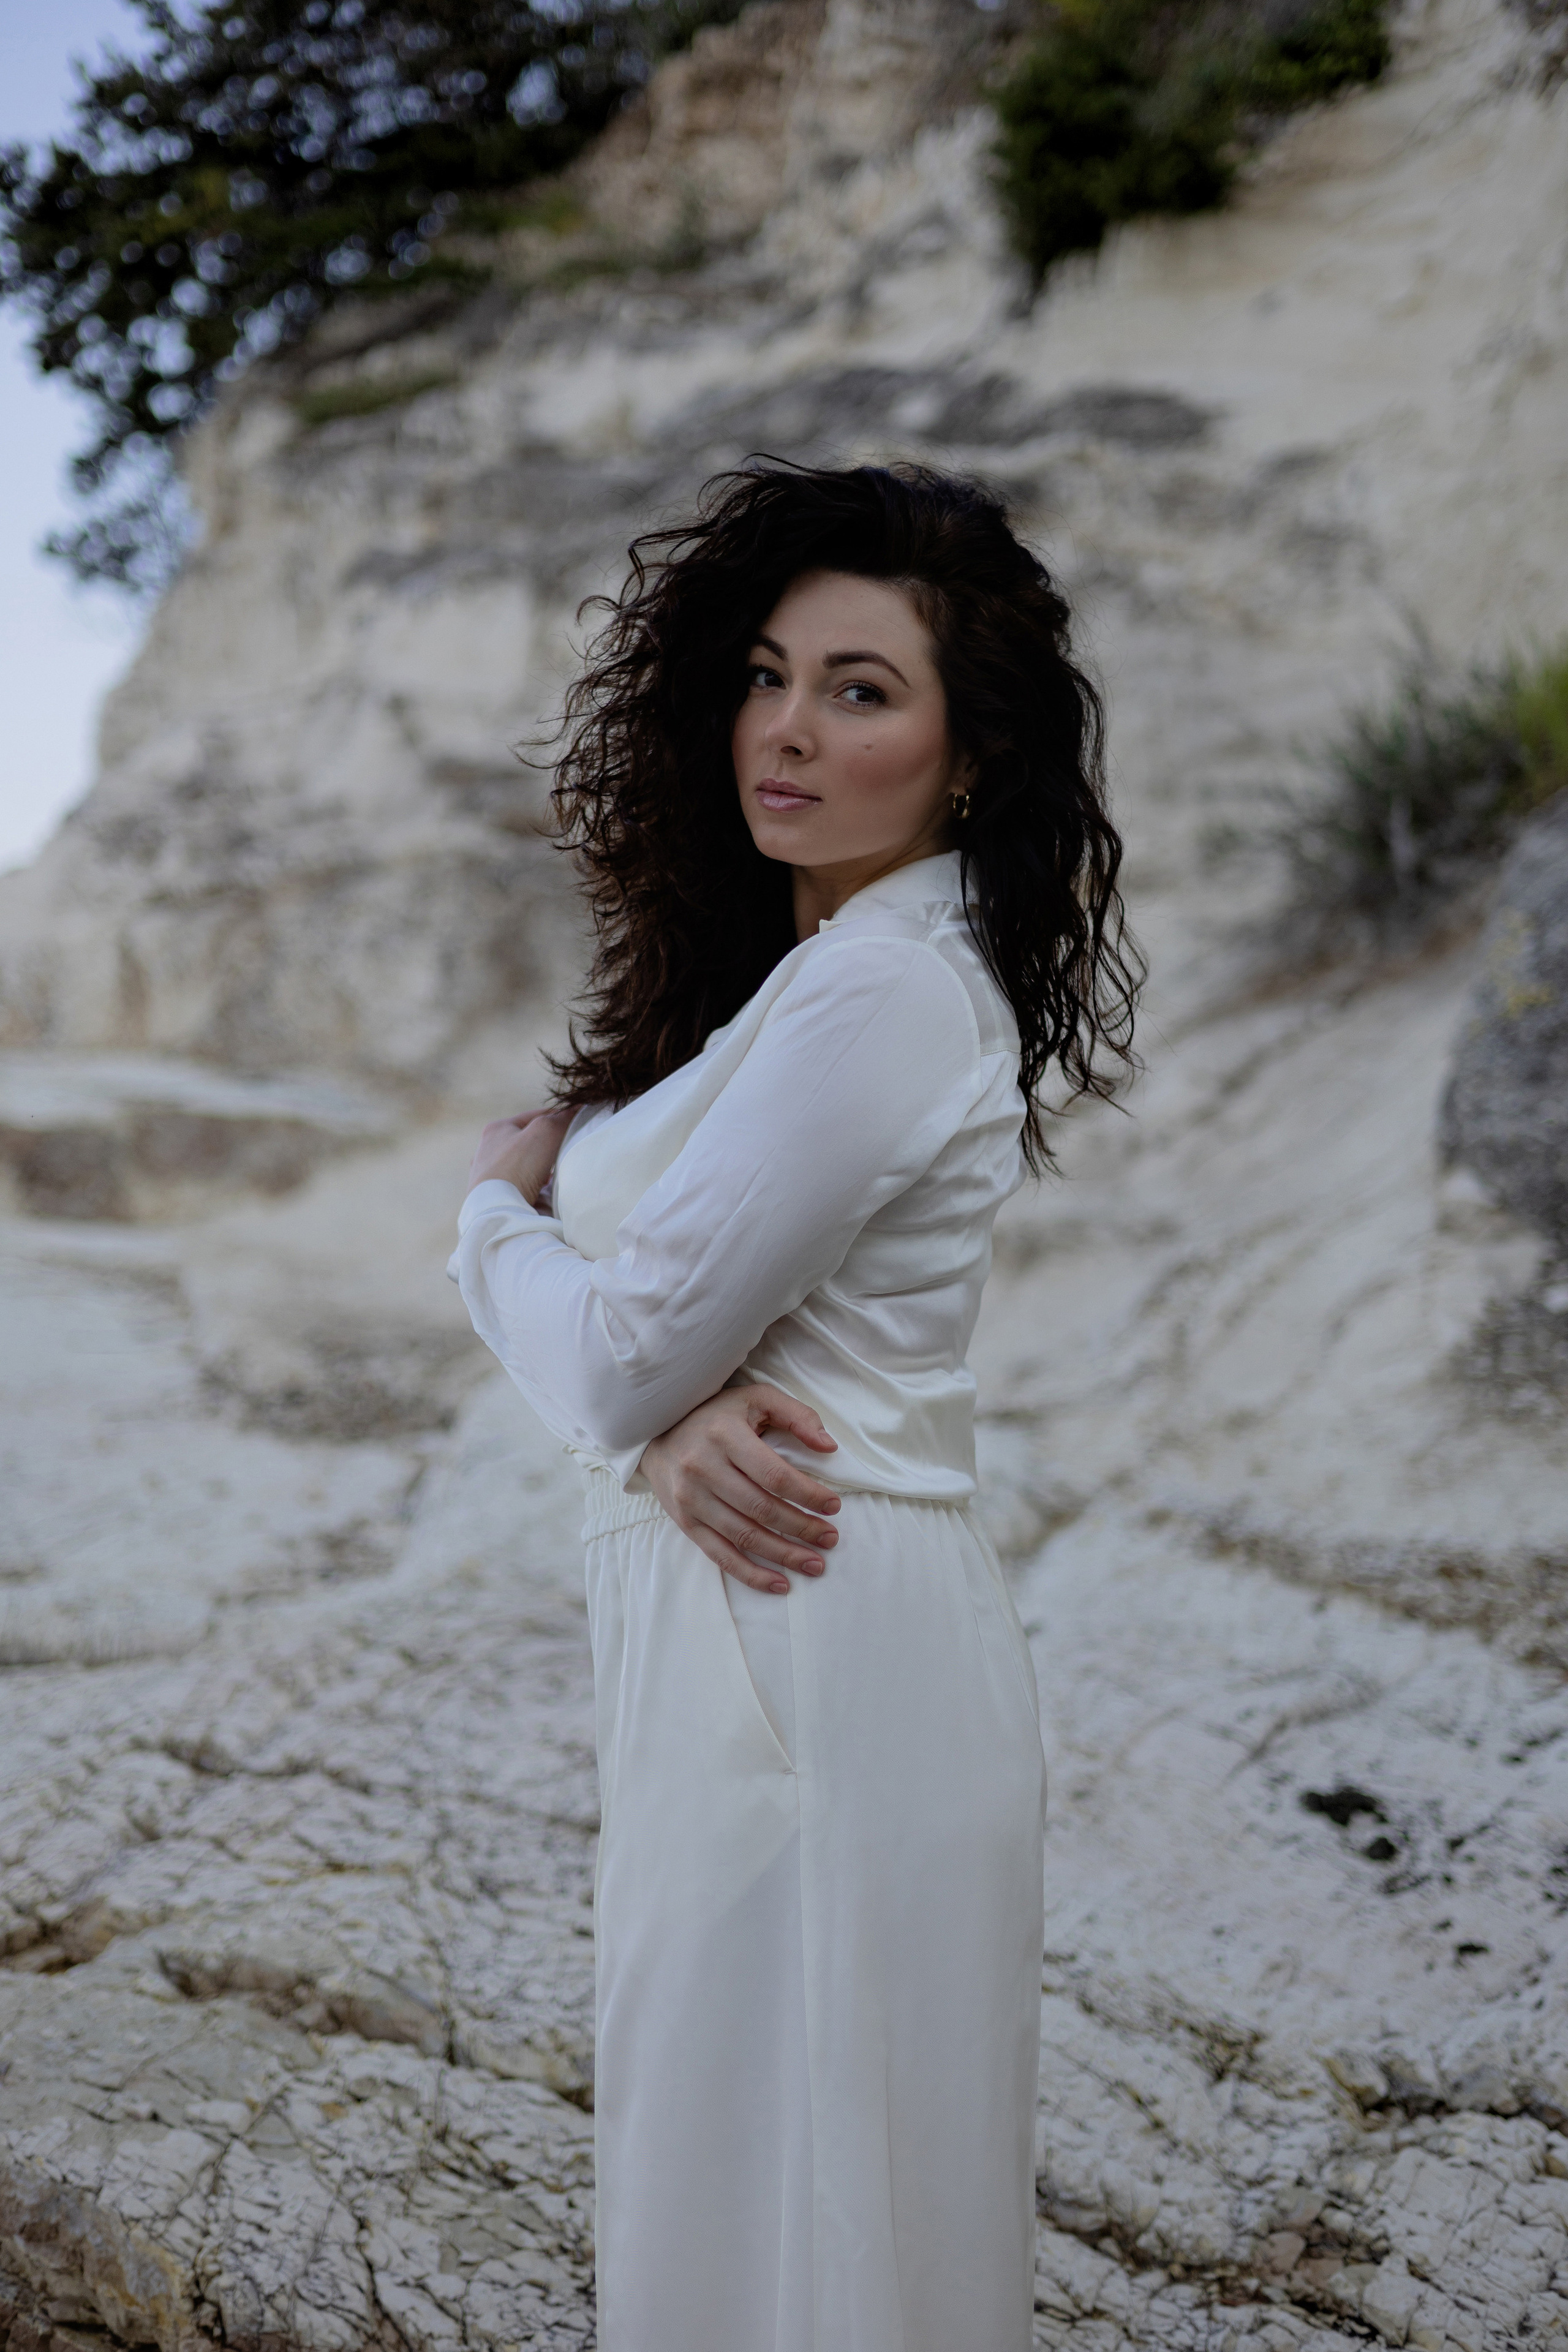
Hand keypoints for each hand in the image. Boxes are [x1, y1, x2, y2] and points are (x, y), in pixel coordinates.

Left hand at [466, 1107, 572, 1204]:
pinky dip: (538, 1188)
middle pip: (532, 1142)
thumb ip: (561, 1119)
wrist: (499, 1210)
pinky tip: (546, 1191)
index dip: (559, 1119)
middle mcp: (490, 1150)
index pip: (535, 1116)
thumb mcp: (544, 1132)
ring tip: (556, 1176)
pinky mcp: (498, 1196)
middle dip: (551, 1148)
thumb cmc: (518, 1166)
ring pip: (529, 1165)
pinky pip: (525, 1186)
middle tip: (564, 1154)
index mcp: (497, 1129)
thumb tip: (576, 1109)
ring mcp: (492, 1175)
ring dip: (545, 1170)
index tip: (578, 1125)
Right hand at [640, 1383, 840, 1596]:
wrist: (657, 1430)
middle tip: (831, 1538)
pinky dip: (750, 1574)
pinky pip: (720, 1555)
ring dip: (784, 1555)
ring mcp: (691, 1499)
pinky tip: (779, 1584)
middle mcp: (703, 1468)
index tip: (833, 1507)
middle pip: (762, 1509)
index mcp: (725, 1435)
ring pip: (744, 1536)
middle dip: (802, 1528)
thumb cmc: (718, 1415)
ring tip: (815, 1564)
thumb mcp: (757, 1398)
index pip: (773, 1475)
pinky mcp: (685, 1522)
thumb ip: (797, 1416)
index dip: (807, 1495)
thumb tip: (828, 1446)